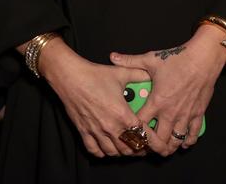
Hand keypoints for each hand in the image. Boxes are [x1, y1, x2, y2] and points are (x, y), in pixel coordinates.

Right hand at [38, 39, 151, 157]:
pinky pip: (94, 151)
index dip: (152, 142)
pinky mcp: (84, 131)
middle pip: (129, 148)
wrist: (70, 77)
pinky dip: (102, 153)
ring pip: (113, 153)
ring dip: (122, 152)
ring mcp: (96, 131)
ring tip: (126, 147)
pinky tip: (106, 147)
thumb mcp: (120, 73)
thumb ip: (138, 75)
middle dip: (139, 149)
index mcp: (122, 114)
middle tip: (143, 145)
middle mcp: (110, 126)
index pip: (143, 135)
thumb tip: (149, 74)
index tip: (156, 143)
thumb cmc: (94, 75)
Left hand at [109, 25, 225, 155]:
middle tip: (146, 147)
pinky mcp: (198, 114)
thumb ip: (130, 61)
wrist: (202, 59)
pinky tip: (183, 143)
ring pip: (176, 140)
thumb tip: (112, 57)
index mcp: (157, 101)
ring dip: (169, 146)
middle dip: (151, 146)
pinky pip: (193, 134)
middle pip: (159, 139)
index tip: (129, 133)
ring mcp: (186, 115)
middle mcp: (171, 112)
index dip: (134, 131)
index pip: (141, 124)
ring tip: (163, 149)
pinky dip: (188, 141)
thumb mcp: (151, 59)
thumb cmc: (177, 59)